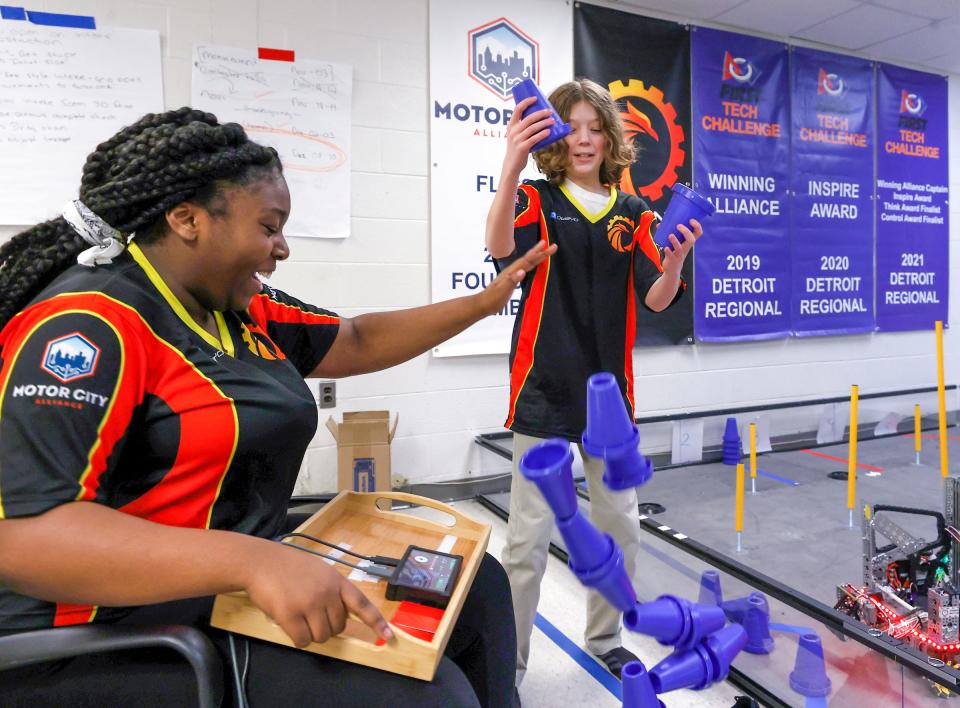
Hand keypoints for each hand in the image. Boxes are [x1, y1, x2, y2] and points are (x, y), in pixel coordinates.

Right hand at [243, 541, 391, 647]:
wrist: (261, 562)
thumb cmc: (289, 566)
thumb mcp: (320, 571)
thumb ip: (332, 590)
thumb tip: (339, 617)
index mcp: (337, 581)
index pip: (362, 604)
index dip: (376, 621)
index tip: (388, 636)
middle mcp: (327, 593)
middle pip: (338, 627)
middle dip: (326, 626)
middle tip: (311, 614)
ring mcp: (309, 604)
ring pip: (321, 637)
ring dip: (311, 634)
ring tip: (299, 617)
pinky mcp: (291, 615)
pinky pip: (302, 641)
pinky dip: (298, 638)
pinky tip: (289, 624)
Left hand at [477, 240, 557, 315]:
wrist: (482, 304)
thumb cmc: (492, 299)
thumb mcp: (502, 291)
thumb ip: (512, 280)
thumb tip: (522, 271)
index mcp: (512, 272)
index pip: (528, 260)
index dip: (538, 253)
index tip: (548, 245)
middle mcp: (512, 271)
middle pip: (529, 259)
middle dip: (541, 252)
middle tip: (553, 245)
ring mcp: (511, 275)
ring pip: (526, 263)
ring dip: (536, 256)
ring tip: (544, 250)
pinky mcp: (511, 280)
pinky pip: (524, 269)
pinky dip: (531, 265)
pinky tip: (531, 265)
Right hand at [502, 96, 554, 176]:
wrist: (512, 164)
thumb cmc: (517, 148)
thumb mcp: (517, 135)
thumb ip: (525, 128)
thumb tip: (541, 119)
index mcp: (511, 126)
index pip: (517, 109)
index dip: (526, 102)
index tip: (535, 98)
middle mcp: (513, 131)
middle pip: (529, 118)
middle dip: (541, 113)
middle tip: (550, 112)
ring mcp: (517, 140)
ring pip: (533, 128)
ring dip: (544, 123)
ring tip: (552, 121)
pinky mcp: (522, 148)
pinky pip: (534, 139)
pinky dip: (542, 135)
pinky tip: (549, 132)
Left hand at [661, 218, 702, 277]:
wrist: (673, 268)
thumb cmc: (675, 252)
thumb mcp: (676, 242)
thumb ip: (669, 233)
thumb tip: (660, 224)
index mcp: (688, 242)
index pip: (698, 233)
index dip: (697, 226)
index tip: (691, 220)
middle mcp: (686, 248)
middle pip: (691, 240)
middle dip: (686, 232)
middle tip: (678, 226)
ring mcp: (679, 254)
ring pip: (680, 248)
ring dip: (675, 241)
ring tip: (670, 235)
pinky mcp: (672, 260)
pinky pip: (671, 256)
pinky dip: (668, 251)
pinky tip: (665, 247)